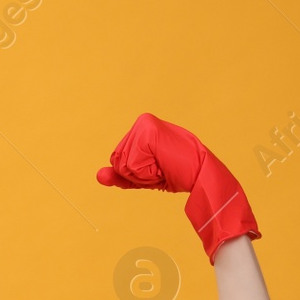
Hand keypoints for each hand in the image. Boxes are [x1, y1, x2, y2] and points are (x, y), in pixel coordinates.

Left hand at [97, 111, 260, 261]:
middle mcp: (142, 122)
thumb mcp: (144, 176)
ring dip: (142, 173)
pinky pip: (131, 164)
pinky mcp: (147, 132)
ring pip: (123, 163)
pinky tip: (162, 162)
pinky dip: (146, 172)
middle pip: (118, 160)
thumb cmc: (177, 173)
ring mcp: (144, 125)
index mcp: (142, 128)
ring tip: (163, 165)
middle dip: (136, 173)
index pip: (119, 159)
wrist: (201, 174)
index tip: (158, 166)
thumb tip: (98, 176)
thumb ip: (121, 176)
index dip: (135, 172)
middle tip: (161, 167)